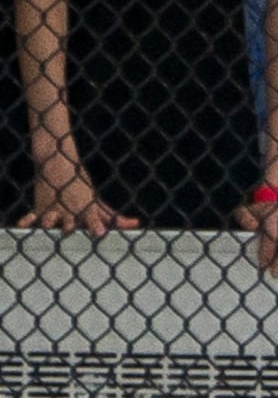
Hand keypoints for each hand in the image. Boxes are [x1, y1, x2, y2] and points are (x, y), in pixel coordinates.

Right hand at [19, 165, 135, 236]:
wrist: (59, 164)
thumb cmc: (82, 189)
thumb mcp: (97, 202)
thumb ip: (114, 217)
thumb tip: (136, 224)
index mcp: (86, 208)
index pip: (93, 219)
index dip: (96, 226)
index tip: (99, 233)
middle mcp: (70, 211)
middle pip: (70, 222)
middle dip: (70, 225)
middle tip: (70, 227)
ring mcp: (54, 210)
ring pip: (50, 219)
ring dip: (50, 221)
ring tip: (48, 224)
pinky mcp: (40, 209)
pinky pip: (31, 216)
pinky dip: (26, 220)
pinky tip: (21, 226)